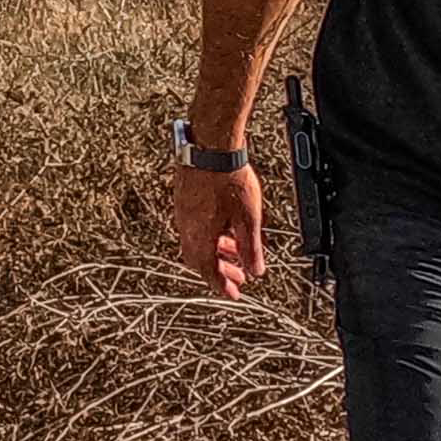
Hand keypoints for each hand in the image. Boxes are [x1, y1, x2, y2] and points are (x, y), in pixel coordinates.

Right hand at [173, 163, 265, 299]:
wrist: (210, 147)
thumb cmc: (228, 179)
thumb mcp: (249, 219)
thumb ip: (251, 248)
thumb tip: (256, 270)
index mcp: (199, 237)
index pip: (208, 271)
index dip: (221, 285)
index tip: (232, 293)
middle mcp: (187, 228)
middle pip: (200, 260)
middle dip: (219, 270)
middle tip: (236, 277)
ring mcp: (183, 213)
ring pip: (198, 242)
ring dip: (217, 251)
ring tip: (234, 252)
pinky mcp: (185, 199)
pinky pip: (195, 227)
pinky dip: (211, 235)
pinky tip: (224, 227)